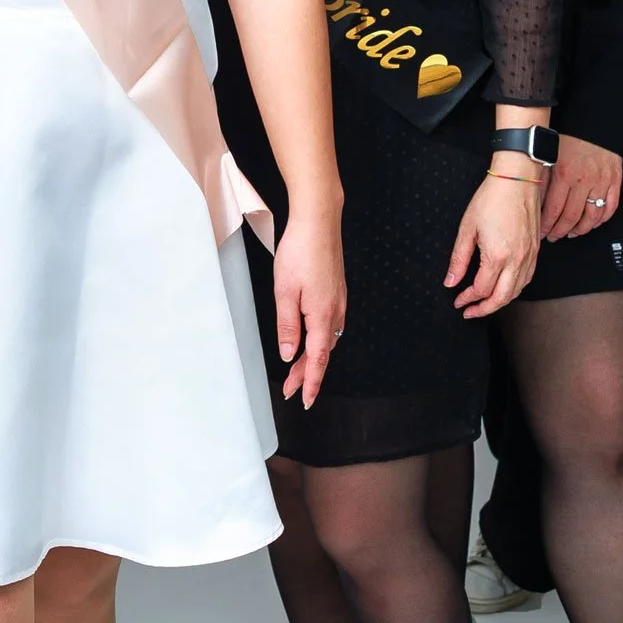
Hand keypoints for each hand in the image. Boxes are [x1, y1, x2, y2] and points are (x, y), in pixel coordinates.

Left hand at [272, 200, 345, 406]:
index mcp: (322, 315)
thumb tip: (290, 354)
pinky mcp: (336, 292)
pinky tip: (311, 340)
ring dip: (313, 358)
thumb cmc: (300, 251)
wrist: (319, 222)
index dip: (311, 382)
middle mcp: (335, 311)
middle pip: (323, 353)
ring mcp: (338, 301)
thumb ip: (287, 325)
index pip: (318, 359)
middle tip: (293, 391)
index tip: (305, 400)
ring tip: (298, 371)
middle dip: (308, 374)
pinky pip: (330, 326)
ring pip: (327, 340)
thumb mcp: (284, 291)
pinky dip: (319, 340)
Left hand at [447, 171, 542, 316]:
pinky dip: (515, 288)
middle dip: (484, 309)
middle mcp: (518, 259)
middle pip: (502, 298)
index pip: (482, 289)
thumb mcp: (467, 229)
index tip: (458, 300)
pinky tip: (505, 287)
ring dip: (500, 300)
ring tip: (485, 303)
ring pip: (517, 291)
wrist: (517, 178)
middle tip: (470, 312)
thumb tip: (451, 282)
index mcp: (498, 256)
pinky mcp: (536, 250)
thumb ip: (459, 259)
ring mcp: (530, 256)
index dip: (468, 299)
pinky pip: (528, 278)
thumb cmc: (492, 198)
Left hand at [542, 133, 622, 240]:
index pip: (554, 209)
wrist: (595, 125)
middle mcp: (584, 180)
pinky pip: (610, 207)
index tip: (541, 232)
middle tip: (553, 237)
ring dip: (580, 229)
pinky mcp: (615, 181)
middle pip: (571, 217)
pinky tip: (592, 223)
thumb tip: (533, 202)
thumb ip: (543, 180)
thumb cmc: (570, 139)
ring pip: (592, 216)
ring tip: (571, 233)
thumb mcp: (549, 157)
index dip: (546, 225)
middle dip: (560, 231)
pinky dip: (601, 219)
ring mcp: (601, 182)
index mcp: (564, 174)